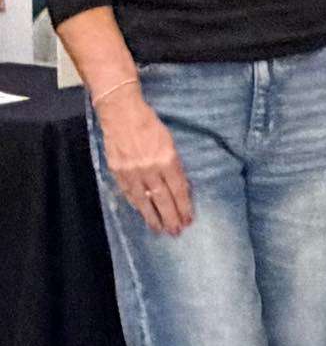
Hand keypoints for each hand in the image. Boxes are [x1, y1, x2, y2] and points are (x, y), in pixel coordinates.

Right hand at [97, 91, 193, 236]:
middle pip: (163, 199)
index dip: (184, 206)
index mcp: (167, 159)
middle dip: (171, 217)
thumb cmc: (150, 124)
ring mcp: (132, 171)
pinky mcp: (117, 171)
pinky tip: (143, 213)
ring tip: (160, 229)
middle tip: (176, 231)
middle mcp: (150, 168)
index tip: (188, 218)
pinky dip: (137, 205)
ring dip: (153, 217)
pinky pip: (129, 193)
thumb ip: (173, 164)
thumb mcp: (170, 141)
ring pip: (144, 201)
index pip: (178, 189)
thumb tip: (179, 186)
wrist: (121, 113)